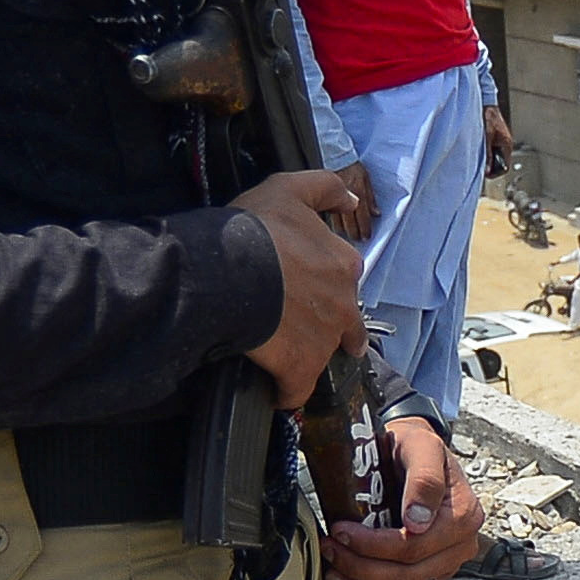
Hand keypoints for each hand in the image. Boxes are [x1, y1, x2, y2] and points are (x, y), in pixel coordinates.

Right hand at [235, 168, 370, 409]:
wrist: (227, 271)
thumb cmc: (256, 229)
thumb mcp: (289, 189)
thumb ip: (325, 189)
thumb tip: (352, 199)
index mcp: (344, 264)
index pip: (342, 276)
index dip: (322, 281)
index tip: (302, 284)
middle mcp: (344, 303)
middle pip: (341, 321)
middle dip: (323, 323)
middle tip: (293, 322)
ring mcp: (325, 339)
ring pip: (321, 353)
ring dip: (305, 355)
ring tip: (278, 352)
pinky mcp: (302, 368)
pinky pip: (297, 389)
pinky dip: (286, 391)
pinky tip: (273, 388)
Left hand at [322, 417, 479, 579]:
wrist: (413, 453)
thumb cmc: (414, 449)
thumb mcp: (421, 448)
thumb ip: (424, 480)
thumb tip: (418, 520)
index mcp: (462, 517)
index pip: (413, 546)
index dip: (372, 545)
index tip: (341, 531)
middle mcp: (460, 547)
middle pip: (407, 576)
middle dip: (361, 567)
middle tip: (331, 549)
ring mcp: (446, 567)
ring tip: (337, 576)